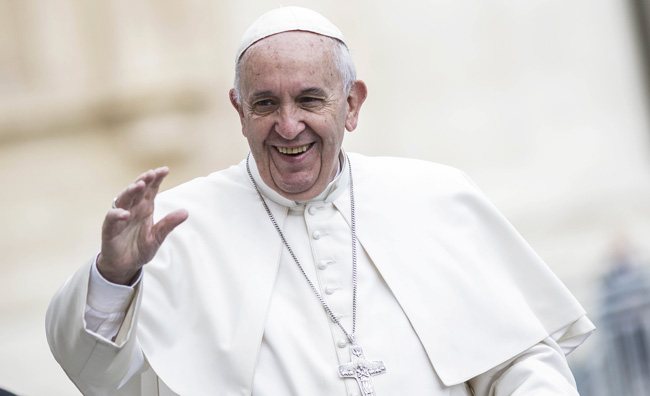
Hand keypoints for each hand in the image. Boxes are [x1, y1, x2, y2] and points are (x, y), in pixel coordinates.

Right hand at [97, 167, 187, 284]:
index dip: (156, 179)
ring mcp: (120, 218)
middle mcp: (132, 209)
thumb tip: (185, 212)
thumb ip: (168, 224)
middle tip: (151, 173)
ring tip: (139, 186)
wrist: (125, 266)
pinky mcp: (110, 230)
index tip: (165, 170)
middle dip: (143, 180)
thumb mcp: (158, 237)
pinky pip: (111, 219)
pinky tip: (125, 214)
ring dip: (130, 192)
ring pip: (123, 200)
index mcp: (145, 208)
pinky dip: (117, 215)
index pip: (151, 190)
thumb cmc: (140, 248)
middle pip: (136, 190)